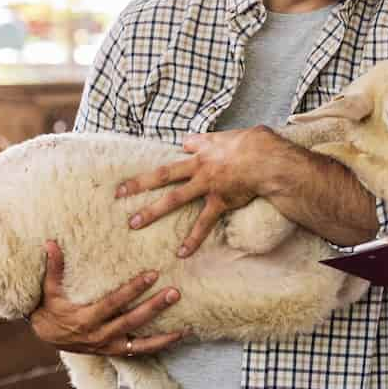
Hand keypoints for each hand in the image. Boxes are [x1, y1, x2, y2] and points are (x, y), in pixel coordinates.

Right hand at [27, 240, 185, 355]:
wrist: (46, 337)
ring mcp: (108, 347)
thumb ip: (53, 268)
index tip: (153, 274)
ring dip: (163, 336)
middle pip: (131, 321)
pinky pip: (139, 352)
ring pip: (139, 344)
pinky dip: (158, 346)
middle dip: (154, 307)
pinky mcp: (114, 352)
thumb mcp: (49, 290)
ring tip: (185, 327)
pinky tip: (178, 337)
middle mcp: (99, 336)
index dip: (133, 289)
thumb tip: (50, 243)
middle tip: (175, 292)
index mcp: (85, 319)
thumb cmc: (49, 309)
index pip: (114, 303)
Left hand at [115, 126, 287, 256]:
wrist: (268, 160)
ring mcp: (207, 187)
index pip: (178, 154)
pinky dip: (193, 239)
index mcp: (203, 153)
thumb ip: (207, 139)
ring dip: (152, 211)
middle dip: (140, 184)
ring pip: (175, 199)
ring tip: (134, 223)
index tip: (153, 167)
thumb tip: (188, 140)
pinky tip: (181, 253)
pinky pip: (204, 223)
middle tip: (118, 193)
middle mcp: (200, 170)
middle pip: (164, 175)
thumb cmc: (255, 144)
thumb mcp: (229, 135)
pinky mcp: (220, 202)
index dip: (165, 158)